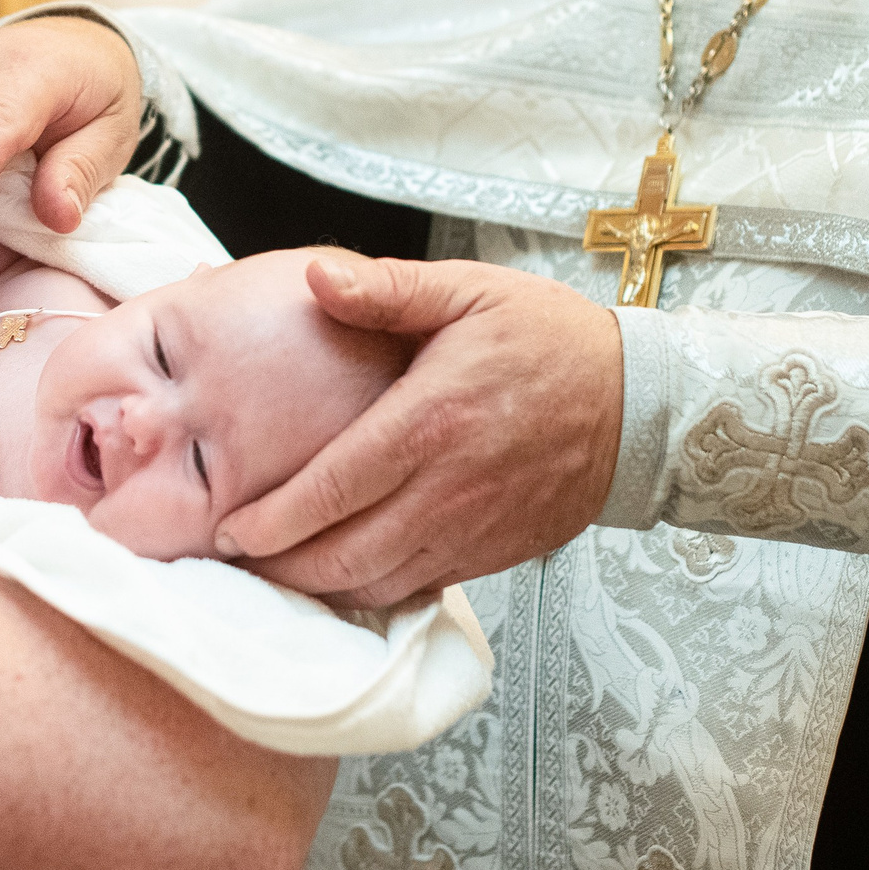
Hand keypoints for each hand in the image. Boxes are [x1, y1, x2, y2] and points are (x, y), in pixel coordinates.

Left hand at [217, 256, 624, 609]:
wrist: (639, 402)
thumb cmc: (549, 340)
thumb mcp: (469, 292)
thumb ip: (387, 289)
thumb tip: (315, 277)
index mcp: (431, 422)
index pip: (332, 489)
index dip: (273, 521)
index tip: (230, 529)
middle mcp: (449, 489)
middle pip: (345, 555)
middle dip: (281, 568)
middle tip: (236, 559)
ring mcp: (473, 530)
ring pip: (379, 584)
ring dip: (321, 588)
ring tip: (278, 573)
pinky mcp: (493, 554)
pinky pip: (419, 589)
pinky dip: (373, 592)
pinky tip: (343, 576)